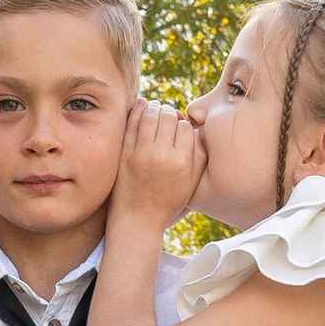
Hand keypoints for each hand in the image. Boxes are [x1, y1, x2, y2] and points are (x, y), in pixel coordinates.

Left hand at [110, 98, 207, 234]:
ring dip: (154, 107)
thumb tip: (199, 131)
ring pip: (150, 115)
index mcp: (181, 162)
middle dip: (169, 113)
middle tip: (168, 114)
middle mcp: (162, 155)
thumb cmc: (167, 203)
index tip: (180, 127)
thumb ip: (200, 158)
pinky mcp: (125, 153)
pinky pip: (132, 124)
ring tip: (155, 108)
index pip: (186, 127)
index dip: (184, 124)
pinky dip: (137, 110)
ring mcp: (141, 153)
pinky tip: (141, 106)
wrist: (138, 220)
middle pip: (168, 117)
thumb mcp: (191, 185)